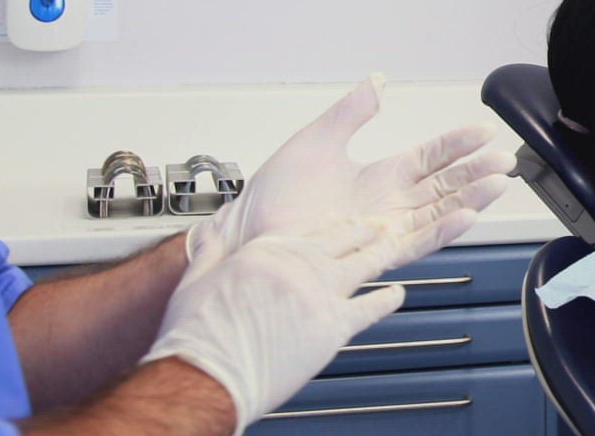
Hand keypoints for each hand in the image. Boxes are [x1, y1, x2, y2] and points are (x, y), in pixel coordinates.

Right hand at [146, 212, 465, 432]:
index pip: (311, 229)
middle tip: (379, 225)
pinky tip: (397, 295)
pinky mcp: (332, 326)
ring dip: (382, 253)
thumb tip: (209, 237)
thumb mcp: (197, 280)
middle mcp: (300, 266)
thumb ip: (211, 253)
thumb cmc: (198, 334)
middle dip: (365, 230)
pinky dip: (388, 299)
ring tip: (396, 246)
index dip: (332, 225)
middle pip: (345, 239)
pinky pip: (371, 307)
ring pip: (365, 263)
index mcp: (269, 251)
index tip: (343, 222)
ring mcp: (320, 294)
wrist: (206, 373)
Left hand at [186, 75, 514, 278]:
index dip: (458, 145)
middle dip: (477, 172)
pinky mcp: (375, 254)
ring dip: (471, 198)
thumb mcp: (316, 141)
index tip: (483, 132)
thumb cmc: (274, 197)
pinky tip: (467, 214)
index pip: (430, 157)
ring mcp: (385, 231)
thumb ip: (351, 112)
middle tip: (506, 160)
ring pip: (439, 212)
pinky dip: (444, 229)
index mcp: (379, 177)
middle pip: (444, 185)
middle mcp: (388, 205)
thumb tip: (378, 81)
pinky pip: (418, 241)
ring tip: (499, 183)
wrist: (247, 236)